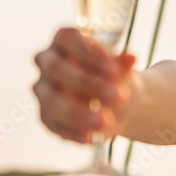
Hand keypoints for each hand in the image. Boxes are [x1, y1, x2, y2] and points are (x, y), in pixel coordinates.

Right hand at [33, 27, 137, 143]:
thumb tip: (131, 57)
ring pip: (52, 100)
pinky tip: (92, 137)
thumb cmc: (116, 76)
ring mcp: (43, 90)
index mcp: (64, 40)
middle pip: (56, 68)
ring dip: (78, 113)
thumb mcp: (123, 69)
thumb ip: (123, 64)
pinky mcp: (45, 116)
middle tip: (118, 96)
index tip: (115, 70)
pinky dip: (74, 132)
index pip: (67, 37)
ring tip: (105, 122)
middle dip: (87, 83)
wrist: (118, 101)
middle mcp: (47, 61)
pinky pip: (54, 125)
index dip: (89, 53)